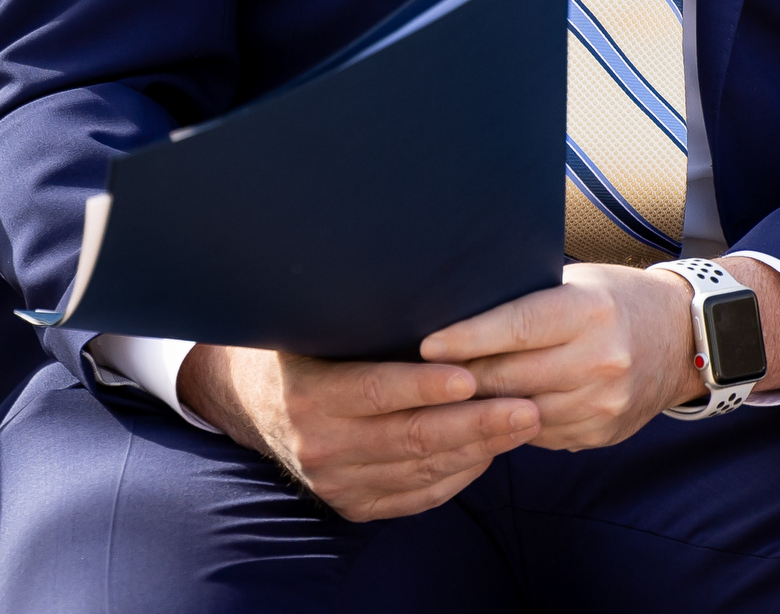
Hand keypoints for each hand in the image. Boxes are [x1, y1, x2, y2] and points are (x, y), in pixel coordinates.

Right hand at [175, 346, 538, 519]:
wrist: (252, 405)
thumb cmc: (306, 349)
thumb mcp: (316, 326)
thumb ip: (361, 316)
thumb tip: (425, 273)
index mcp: (309, 394)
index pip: (375, 391)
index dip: (424, 387)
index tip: (470, 377)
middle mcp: (319, 445)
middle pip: (409, 438)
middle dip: (475, 423)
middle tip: (526, 407)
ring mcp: (335, 482)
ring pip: (419, 471)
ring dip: (477, 449)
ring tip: (524, 425)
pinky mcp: (351, 505)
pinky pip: (415, 497)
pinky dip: (457, 477)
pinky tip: (490, 452)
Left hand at [419, 255, 779, 450]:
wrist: (682, 340)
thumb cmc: (615, 301)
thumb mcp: (578, 283)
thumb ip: (528, 301)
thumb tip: (457, 309)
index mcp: (589, 311)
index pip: (516, 326)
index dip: (467, 337)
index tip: (426, 344)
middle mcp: (599, 359)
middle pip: (509, 376)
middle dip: (462, 377)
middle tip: (422, 374)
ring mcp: (602, 402)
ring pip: (518, 412)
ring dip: (482, 406)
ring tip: (449, 396)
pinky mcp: (600, 432)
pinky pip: (538, 434)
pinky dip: (514, 422)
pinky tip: (497, 410)